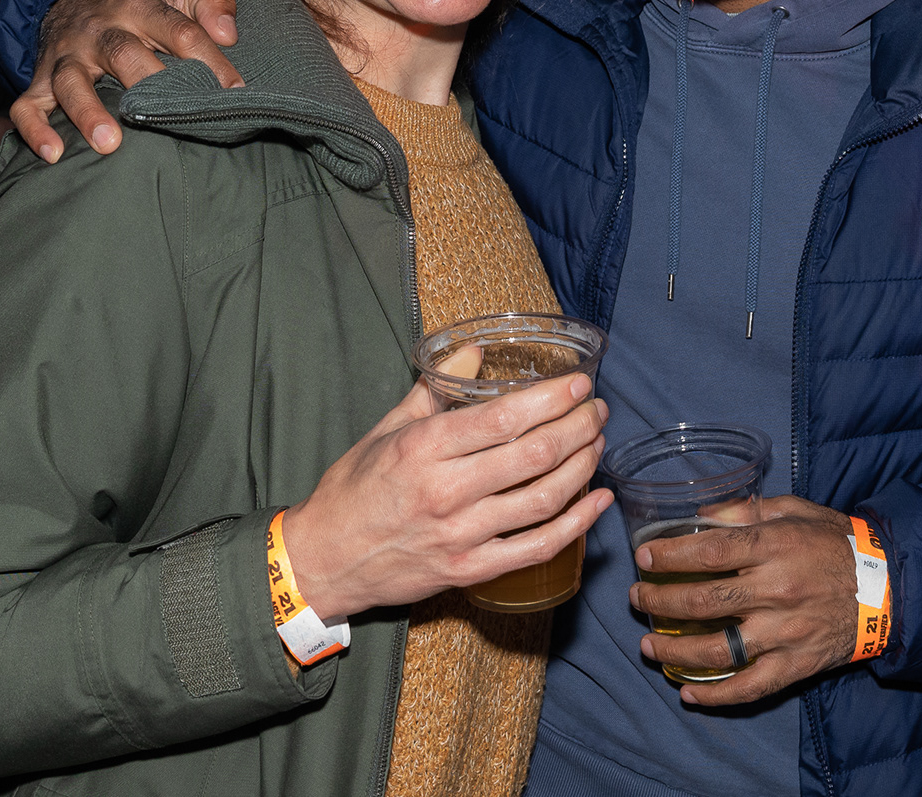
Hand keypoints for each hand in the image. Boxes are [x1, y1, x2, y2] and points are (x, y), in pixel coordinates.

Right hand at [12, 0, 241, 162]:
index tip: (233, 90)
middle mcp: (99, 30)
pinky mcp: (41, 81)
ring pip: (72, 82)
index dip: (208, 58)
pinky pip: (27, 106)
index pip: (178, 29)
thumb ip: (211, 4)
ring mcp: (67, 56)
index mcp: (137, 5)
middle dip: (147, 82)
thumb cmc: (140, 9)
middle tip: (175, 115)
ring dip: (88, 112)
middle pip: (122, 52)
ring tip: (109, 144)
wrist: (74, 2)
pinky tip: (53, 154)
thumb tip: (229, 33)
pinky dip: (35, 129)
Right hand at [278, 369, 612, 619]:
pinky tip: (598, 500)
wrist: (323, 560)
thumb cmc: (353, 490)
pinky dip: (576, 524)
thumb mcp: (385, 429)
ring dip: (582, 467)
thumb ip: (434, 389)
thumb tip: (475, 351)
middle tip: (597, 409)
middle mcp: (446, 492)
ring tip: (598, 442)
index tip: (580, 384)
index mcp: (424, 448)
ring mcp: (461, 535)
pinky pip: (537, 548)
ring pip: (543, 499)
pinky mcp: (470, 570)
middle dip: (578, 427)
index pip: (504, 419)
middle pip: (534, 455)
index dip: (552, 400)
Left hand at [631, 496, 859, 705]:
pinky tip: (687, 693)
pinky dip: (716, 696)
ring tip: (647, 643)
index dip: (670, 556)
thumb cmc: (836, 543)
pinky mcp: (795, 665)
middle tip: (637, 597)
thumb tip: (700, 516)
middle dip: (661, 600)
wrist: (889, 586)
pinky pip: (750, 687)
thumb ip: (746, 511)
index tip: (645, 558)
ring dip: (675, 649)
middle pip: (704, 601)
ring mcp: (785, 633)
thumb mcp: (794, 511)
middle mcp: (777, 591)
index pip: (709, 552)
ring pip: (718, 649)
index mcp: (775, 547)